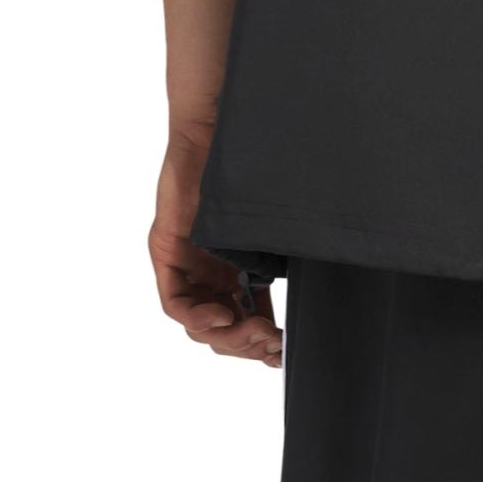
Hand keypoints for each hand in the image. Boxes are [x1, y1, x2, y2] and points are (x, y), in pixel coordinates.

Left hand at [149, 128, 281, 365]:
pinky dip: (199, 316)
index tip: (284, 352)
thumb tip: (315, 308)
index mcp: (238, 273)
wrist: (221, 129)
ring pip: (199, 326)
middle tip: (272, 346)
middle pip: (223, 334)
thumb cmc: (255, 172)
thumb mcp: (275, 236)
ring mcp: (186, 266)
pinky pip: (175, 303)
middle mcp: (210, 274)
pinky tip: (224, 314)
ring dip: (229, 337)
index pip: (245, 324)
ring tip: (255, 331)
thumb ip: (285, 269)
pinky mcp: (166, 253)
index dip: (262, 347)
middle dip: (249, 347)